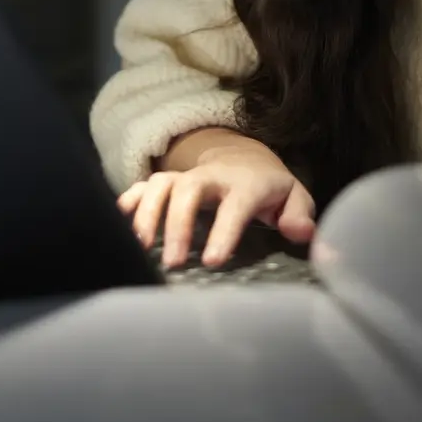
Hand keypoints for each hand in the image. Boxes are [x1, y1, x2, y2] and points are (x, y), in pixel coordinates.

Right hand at [117, 133, 315, 268]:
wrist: (244, 158)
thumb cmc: (270, 189)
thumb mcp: (293, 199)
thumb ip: (299, 215)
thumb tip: (302, 234)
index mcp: (247, 184)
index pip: (235, 205)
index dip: (223, 232)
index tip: (211, 262)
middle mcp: (212, 176)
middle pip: (189, 189)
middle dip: (177, 224)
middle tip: (173, 263)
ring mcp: (186, 175)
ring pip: (161, 185)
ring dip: (148, 214)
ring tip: (140, 248)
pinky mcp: (168, 181)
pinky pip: (144, 185)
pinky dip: (129, 201)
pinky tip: (118, 223)